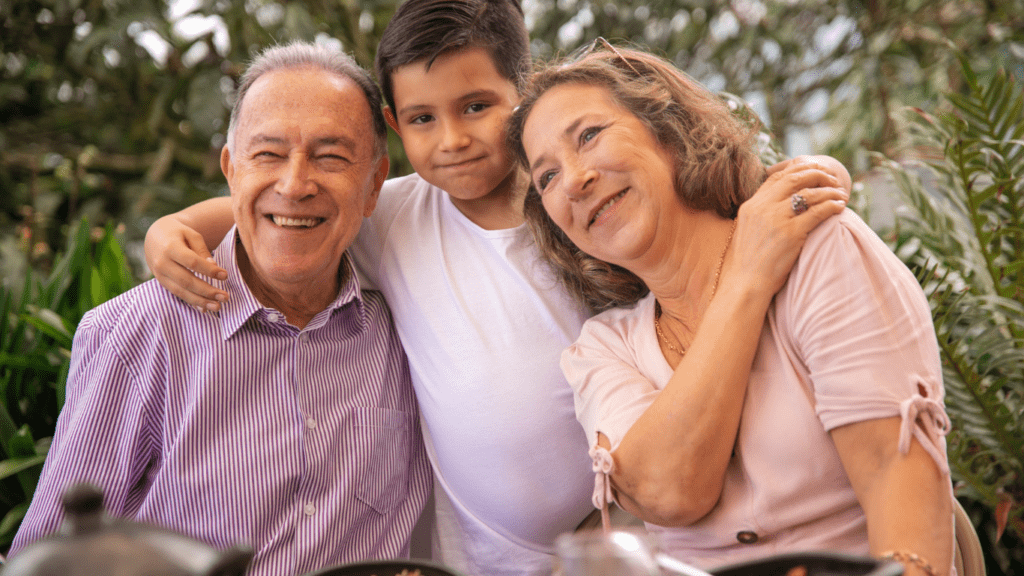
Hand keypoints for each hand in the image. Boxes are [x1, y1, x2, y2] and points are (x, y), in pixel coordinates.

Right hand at [144, 215, 228, 310]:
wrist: (154, 236)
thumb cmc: (178, 233)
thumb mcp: (191, 234)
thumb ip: (202, 250)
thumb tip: (213, 265)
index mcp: (170, 247)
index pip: (192, 262)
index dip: (209, 270)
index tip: (225, 275)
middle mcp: (162, 263)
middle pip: (186, 280)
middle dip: (207, 291)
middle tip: (225, 297)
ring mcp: (159, 274)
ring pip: (181, 291)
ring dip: (200, 301)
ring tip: (217, 307)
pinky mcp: (161, 282)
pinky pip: (177, 294)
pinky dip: (191, 302)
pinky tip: (205, 309)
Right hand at [724, 159, 848, 297]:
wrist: (744, 284)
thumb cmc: (747, 263)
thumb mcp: (747, 230)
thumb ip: (761, 214)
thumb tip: (780, 204)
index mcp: (751, 205)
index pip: (777, 176)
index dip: (798, 169)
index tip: (814, 171)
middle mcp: (762, 208)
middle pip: (794, 178)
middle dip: (817, 174)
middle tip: (832, 178)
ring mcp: (776, 219)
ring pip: (809, 193)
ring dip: (829, 190)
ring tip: (841, 193)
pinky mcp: (791, 234)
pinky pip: (818, 212)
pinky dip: (832, 206)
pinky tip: (840, 207)